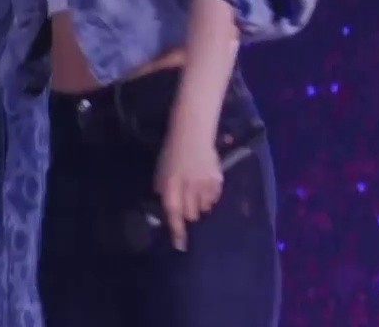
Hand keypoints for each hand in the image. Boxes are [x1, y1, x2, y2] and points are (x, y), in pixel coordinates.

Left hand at [154, 109, 222, 250]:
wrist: (192, 132)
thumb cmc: (173, 152)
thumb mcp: (161, 171)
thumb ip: (164, 191)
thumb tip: (168, 211)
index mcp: (170, 184)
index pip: (173, 213)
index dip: (177, 231)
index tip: (180, 245)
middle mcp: (187, 186)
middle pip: (190, 214)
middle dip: (187, 213)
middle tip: (187, 203)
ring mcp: (203, 183)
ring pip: (204, 208)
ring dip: (199, 204)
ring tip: (196, 191)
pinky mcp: (217, 180)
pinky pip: (214, 198)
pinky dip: (210, 196)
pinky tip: (205, 185)